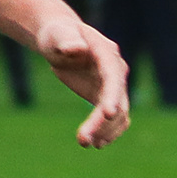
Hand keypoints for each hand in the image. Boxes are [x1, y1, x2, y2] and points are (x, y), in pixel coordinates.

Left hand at [28, 6, 131, 145]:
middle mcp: (116, 72)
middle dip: (102, 122)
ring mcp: (114, 87)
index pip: (114, 77)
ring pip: (119, 115)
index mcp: (107, 53)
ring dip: (104, 132)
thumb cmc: (58, 35)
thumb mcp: (58, 34)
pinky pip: (115, 120)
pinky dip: (108, 132)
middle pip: (117, 102)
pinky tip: (96, 143)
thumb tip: (76, 48)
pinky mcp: (108, 98)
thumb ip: (67, 40)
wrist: (62, 42)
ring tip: (84, 143)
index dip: (113, 96)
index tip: (108, 114)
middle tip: (83, 140)